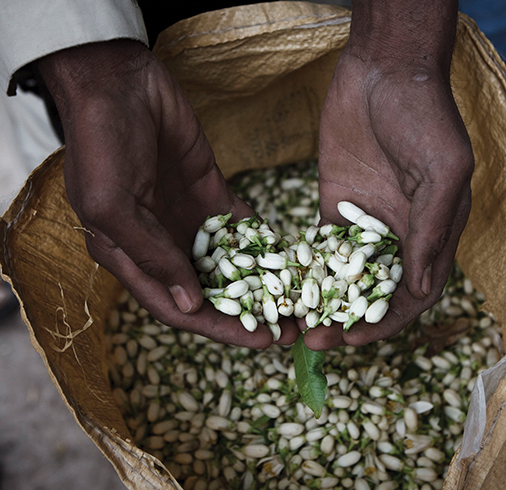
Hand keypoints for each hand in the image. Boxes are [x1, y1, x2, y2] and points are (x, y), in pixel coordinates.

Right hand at [37, 40, 297, 347]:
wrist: (119, 82)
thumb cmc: (102, 145)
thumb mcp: (115, 206)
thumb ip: (153, 256)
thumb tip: (190, 304)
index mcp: (129, 255)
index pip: (177, 306)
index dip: (219, 328)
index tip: (261, 342)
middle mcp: (161, 243)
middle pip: (208, 291)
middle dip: (248, 313)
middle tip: (291, 329)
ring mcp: (187, 219)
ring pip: (229, 262)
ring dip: (261, 283)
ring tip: (298, 300)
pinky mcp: (209, 193)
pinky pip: (240, 225)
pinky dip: (262, 242)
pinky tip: (289, 257)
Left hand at [304, 47, 473, 349]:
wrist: (382, 72)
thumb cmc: (424, 116)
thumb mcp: (442, 171)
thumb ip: (429, 229)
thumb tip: (419, 288)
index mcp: (430, 233)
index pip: (410, 293)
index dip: (384, 321)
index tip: (351, 339)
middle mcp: (397, 235)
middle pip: (371, 292)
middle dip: (344, 320)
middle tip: (312, 341)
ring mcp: (363, 222)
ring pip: (342, 275)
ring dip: (321, 302)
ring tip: (292, 324)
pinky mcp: (335, 204)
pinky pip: (319, 246)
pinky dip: (304, 269)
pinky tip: (283, 287)